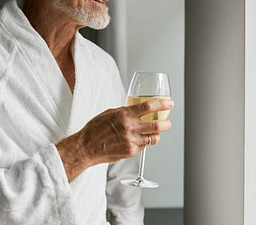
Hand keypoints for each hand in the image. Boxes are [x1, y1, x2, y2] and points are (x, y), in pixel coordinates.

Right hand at [56, 98, 172, 181]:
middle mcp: (129, 127)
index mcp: (124, 115)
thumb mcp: (110, 113)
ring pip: (154, 138)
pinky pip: (144, 146)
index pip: (148, 107)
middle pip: (157, 125)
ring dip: (157, 135)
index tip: (169, 104)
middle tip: (167, 122)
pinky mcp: (131, 151)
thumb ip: (125, 111)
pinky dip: (144, 142)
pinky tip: (139, 140)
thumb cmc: (95, 129)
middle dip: (166, 123)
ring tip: (155, 132)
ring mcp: (131, 141)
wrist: (86, 147)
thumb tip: (137, 110)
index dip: (162, 104)